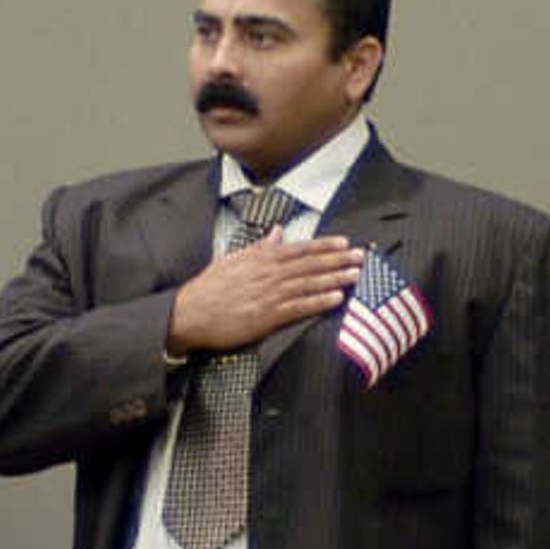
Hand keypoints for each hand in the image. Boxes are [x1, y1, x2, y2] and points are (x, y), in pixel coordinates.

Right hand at [169, 232, 363, 354]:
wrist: (188, 314)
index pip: (298, 249)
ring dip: (334, 278)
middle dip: (337, 260)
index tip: (343, 242)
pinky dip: (318, 302)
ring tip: (355, 274)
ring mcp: (268, 295)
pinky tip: (336, 298)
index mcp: (260, 259)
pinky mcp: (266, 317)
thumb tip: (278, 231)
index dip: (322, 246)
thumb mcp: (232, 259)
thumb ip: (259, 246)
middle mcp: (267, 274)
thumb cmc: (209, 288)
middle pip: (308, 264)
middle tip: (361, 256)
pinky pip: (298, 307)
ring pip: (307, 283)